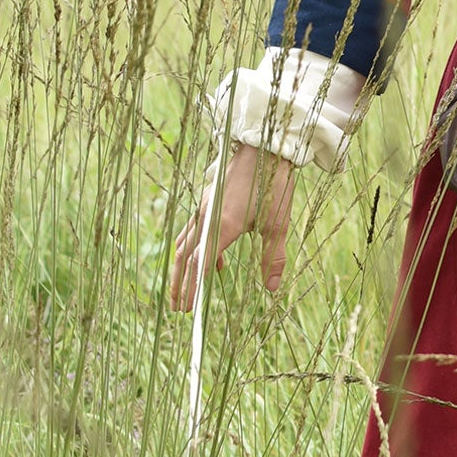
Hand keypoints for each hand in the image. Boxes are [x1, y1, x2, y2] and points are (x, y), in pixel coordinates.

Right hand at [169, 143, 296, 311]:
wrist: (264, 147)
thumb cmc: (273, 184)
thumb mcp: (278, 223)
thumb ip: (272, 256)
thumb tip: (272, 288)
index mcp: (224, 224)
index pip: (201, 262)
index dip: (193, 287)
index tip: (189, 309)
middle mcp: (208, 217)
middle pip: (185, 256)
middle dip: (180, 284)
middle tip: (178, 309)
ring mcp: (204, 208)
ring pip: (185, 244)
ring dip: (182, 269)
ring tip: (184, 292)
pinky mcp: (207, 202)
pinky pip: (193, 231)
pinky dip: (195, 251)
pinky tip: (213, 264)